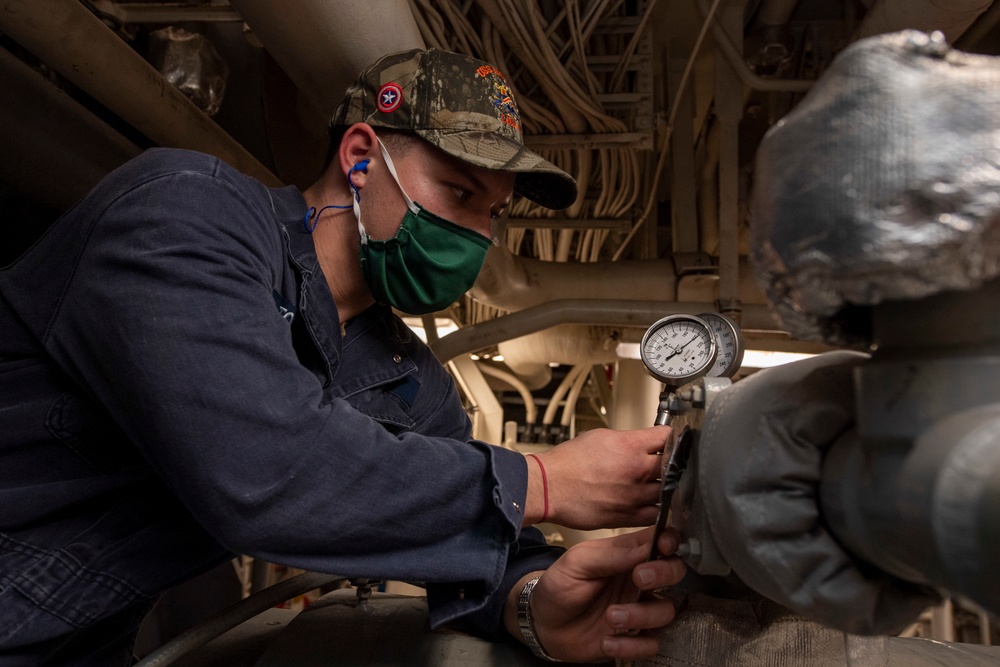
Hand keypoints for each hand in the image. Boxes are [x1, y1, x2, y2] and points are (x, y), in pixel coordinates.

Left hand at [504, 527, 684, 662]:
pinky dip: (631, 645)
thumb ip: (611, 555)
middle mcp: (637, 581)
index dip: (669, 540)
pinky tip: (607, 642)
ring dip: (641, 615)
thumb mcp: (577, 562)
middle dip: (664, 574)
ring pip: (665, 610)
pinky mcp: (632, 638)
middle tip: (640, 578)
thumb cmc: (559, 586)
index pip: (660, 540)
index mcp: (626, 555)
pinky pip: (650, 643)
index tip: (662, 547)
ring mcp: (638, 609)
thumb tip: (646, 548)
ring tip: (610, 616)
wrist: (543, 623)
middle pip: (674, 571)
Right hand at [526, 426, 668, 528]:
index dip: (673, 437)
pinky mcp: (628, 517)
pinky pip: (656, 515)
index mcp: (630, 447)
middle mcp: (637, 471)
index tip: (674, 441)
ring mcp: (634, 497)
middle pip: (674, 465)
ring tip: (663, 484)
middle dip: (674, 463)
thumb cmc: (569, 462)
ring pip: (669, 492)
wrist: (549, 487)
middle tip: (672, 463)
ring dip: (668, 487)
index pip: (666, 437)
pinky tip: (656, 504)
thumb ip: (628, 440)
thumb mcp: (601, 437)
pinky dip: (658, 509)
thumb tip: (644, 443)